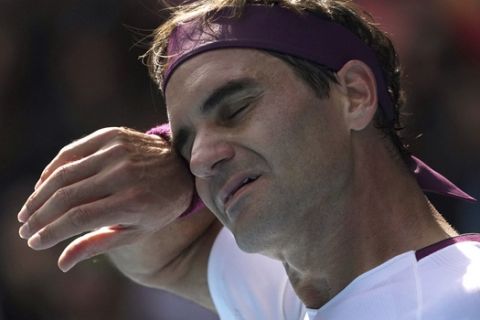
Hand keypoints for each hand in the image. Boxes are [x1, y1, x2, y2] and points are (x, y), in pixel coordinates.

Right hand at [17, 127, 193, 271]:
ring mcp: (116, 151)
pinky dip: (51, 170)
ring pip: (63, 173)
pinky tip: (42, 186)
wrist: (181, 168)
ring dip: (39, 195)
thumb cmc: (159, 206)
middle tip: (24, 229)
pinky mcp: (111, 136)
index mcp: (133, 202)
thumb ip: (99, 244)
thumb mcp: (137, 231)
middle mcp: (123, 173)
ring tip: (27, 212)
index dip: (50, 232)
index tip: (34, 242)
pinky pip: (71, 152)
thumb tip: (61, 263)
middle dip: (39, 216)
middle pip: (66, 196)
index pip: (78, 218)